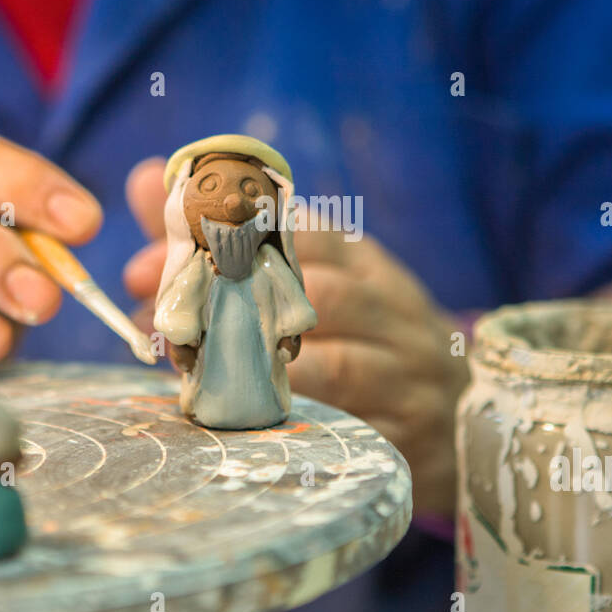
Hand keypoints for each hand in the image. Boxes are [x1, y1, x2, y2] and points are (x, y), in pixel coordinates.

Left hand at [122, 157, 467, 516]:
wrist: (464, 414)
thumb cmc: (365, 338)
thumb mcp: (313, 279)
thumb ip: (227, 235)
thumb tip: (146, 180)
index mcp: (366, 263)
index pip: (304, 231)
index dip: (224, 242)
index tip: (148, 261)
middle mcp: (393, 309)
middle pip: (318, 294)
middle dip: (229, 307)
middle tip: (154, 324)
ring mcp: (407, 371)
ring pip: (333, 364)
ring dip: (256, 373)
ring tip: (193, 379)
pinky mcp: (411, 431)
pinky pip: (350, 427)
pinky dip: (295, 424)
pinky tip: (246, 424)